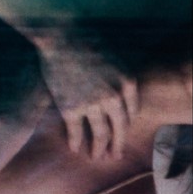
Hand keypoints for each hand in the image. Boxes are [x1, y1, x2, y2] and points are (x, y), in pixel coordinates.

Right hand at [34, 34, 136, 160]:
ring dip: (98, 150)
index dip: (125, 126)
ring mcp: (92, 104)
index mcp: (127, 83)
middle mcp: (114, 97)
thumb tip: (119, 99)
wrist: (61, 36)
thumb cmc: (87, 41)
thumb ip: (119, 79)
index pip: (131, 114)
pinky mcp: (70, 108)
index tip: (121, 134)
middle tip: (115, 156)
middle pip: (119, 129)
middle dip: (118, 145)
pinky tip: (75, 148)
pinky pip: (76, 132)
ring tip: (96, 157)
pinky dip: (76, 142)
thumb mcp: (114, 58)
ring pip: (100, 135)